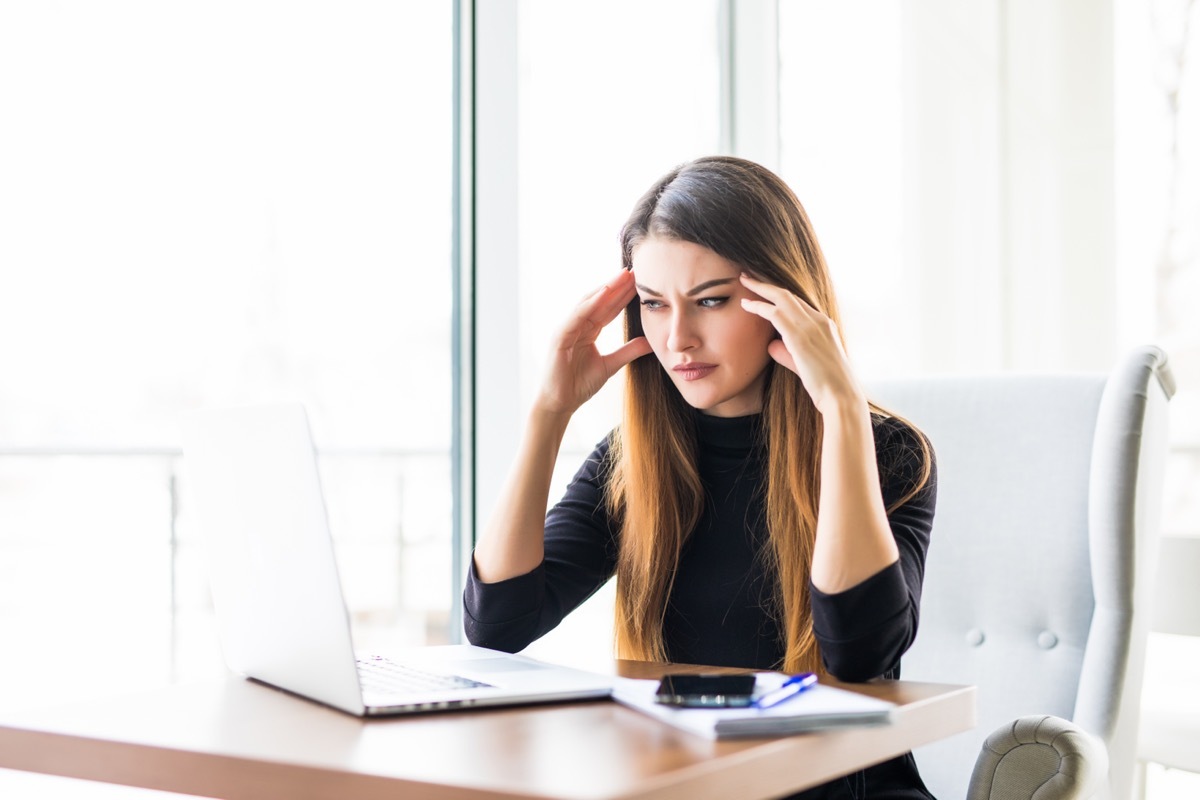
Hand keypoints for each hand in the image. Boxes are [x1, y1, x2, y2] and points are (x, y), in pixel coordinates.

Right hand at [535, 269, 652, 416]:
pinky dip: (590, 303)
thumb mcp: (611, 365)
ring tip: (624, 276)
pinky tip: (605, 292)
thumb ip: (629, 351)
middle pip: (600, 301)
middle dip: (617, 286)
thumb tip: (650, 342)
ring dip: (607, 288)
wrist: (561, 403)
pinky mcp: (560, 336)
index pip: (608, 309)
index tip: (641, 284)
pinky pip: (577, 316)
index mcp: (588, 331)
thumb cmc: (579, 385)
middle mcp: (577, 326)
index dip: (624, 296)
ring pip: (589, 303)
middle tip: (635, 271)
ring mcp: (567, 329)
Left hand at [738, 273, 863, 414]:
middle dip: (767, 284)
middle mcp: (819, 321)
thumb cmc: (827, 387)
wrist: (841, 397)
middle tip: (748, 277)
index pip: (798, 303)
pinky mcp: (800, 337)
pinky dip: (759, 306)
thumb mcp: (805, 366)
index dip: (779, 296)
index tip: (764, 291)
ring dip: (760, 288)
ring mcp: (811, 326)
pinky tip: (746, 304)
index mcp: (825, 325)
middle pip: (789, 294)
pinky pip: (775, 314)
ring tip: (744, 281)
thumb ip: (787, 354)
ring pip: (781, 298)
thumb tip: (771, 345)